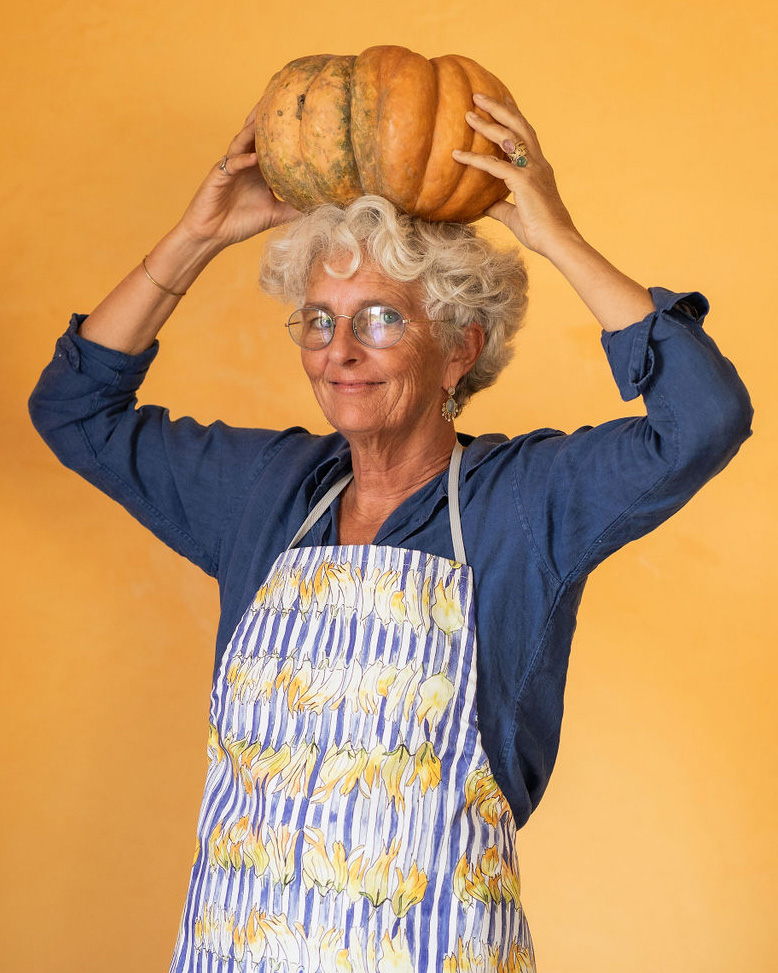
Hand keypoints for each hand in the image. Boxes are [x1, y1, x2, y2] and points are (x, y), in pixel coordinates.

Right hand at [177, 104, 299, 251]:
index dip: (284, 129)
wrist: (213, 235)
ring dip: (253, 130)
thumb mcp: (276, 214)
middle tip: (282, 97)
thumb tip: (324, 207)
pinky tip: (255, 158)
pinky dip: (243, 160)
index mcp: (259, 168)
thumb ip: (296, 208)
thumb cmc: (241, 222)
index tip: (301, 114)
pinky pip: (232, 163)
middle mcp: (246, 161)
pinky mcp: (219, 175)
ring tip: (266, 116)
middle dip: (267, 117)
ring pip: (242, 141)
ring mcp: (232, 166)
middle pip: (256, 134)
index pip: (273, 143)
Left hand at [452, 93, 579, 258]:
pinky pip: (494, 166)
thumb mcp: (514, 216)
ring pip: (508, 137)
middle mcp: (537, 163)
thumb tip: (483, 205)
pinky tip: (457, 155)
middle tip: (478, 95)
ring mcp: (532, 170)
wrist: (558, 242)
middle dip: (498, 108)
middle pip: (518, 125)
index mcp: (539, 168)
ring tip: (468, 113)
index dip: (514, 116)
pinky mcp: (523, 182)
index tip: (503, 100)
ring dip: (487, 123)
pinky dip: (475, 159)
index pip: (526, 134)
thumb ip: (499, 206)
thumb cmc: (539, 232)